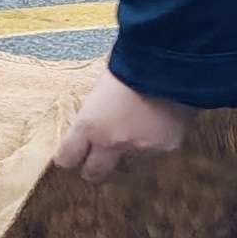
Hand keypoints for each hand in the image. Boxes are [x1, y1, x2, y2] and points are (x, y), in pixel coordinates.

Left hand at [54, 70, 192, 181]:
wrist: (170, 63)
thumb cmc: (130, 66)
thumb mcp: (99, 90)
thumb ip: (93, 116)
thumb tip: (89, 130)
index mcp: (88, 125)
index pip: (67, 158)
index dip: (69, 156)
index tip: (72, 154)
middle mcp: (111, 143)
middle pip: (93, 174)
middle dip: (93, 167)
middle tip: (97, 159)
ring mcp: (140, 148)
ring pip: (125, 167)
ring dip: (125, 156)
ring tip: (132, 133)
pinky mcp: (165, 148)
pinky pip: (152, 155)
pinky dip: (151, 146)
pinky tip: (155, 126)